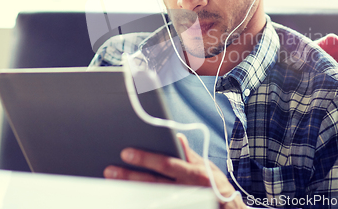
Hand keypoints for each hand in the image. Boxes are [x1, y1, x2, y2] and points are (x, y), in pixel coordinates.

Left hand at [104, 133, 245, 208]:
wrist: (227, 208)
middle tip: (111, 169)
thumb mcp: (206, 166)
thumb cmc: (216, 186)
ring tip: (113, 182)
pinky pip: (156, 205)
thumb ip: (189, 154)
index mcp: (194, 174)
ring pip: (150, 196)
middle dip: (130, 176)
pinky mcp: (176, 208)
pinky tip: (127, 197)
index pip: (166, 163)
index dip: (146, 158)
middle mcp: (186, 189)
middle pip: (152, 182)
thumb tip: (177, 137)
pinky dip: (141, 201)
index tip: (127, 152)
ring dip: (130, 190)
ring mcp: (180, 202)